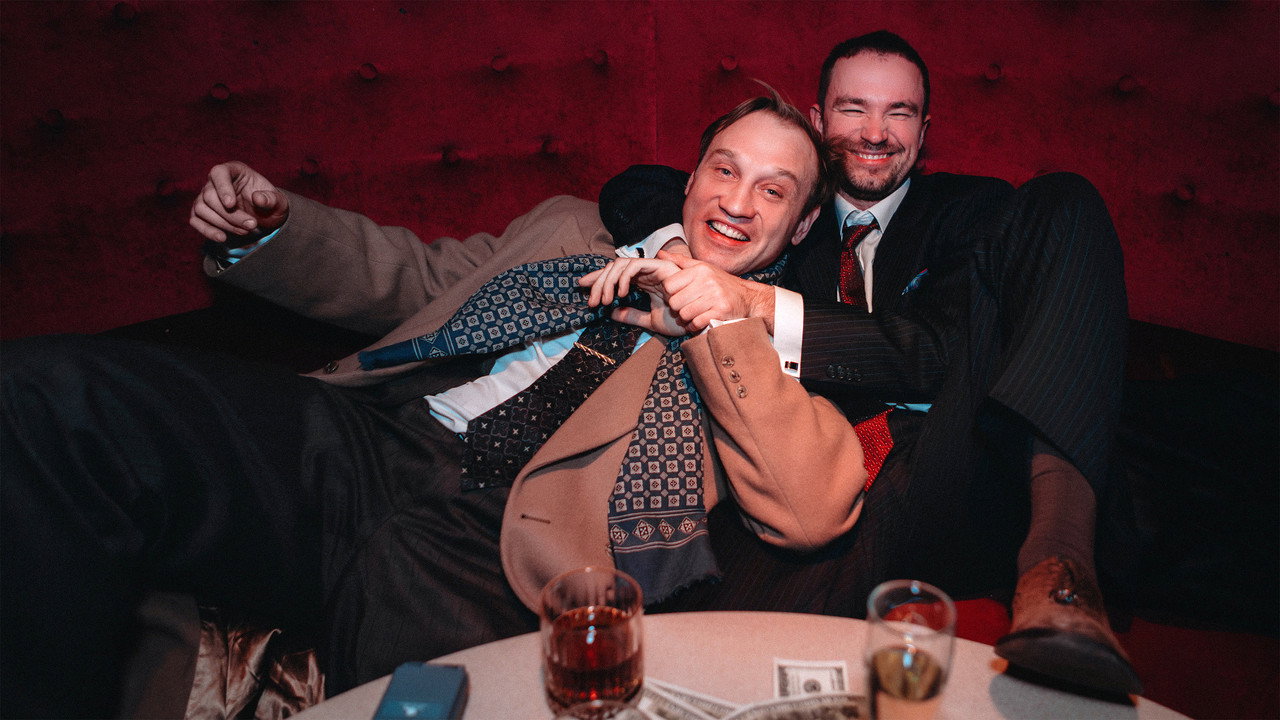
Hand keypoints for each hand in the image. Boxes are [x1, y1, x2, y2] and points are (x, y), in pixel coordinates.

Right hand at [189, 161, 289, 242]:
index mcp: (234, 170)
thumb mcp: (279, 202)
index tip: (231, 204)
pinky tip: (222, 238)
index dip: (222, 188)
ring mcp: (206, 197)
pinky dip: (207, 230)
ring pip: (201, 209)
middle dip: (230, 215)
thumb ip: (271, 199)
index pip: (219, 172)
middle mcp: (215, 181)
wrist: (265, 217)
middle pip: (209, 196)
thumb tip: (258, 199)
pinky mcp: (202, 213)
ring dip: (223, 224)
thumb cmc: (270, 204)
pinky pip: (195, 220)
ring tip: (245, 231)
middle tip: (251, 225)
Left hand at [578, 257, 684, 335]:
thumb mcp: (651, 322)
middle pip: (615, 266)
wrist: (703, 321)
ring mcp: (656, 268)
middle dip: (598, 281)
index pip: (616, 274)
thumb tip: (611, 312)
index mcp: (646, 281)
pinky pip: (637, 264)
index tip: (581, 287)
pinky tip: (620, 293)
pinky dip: (624, 276)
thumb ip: (632, 316)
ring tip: (604, 300)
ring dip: (609, 280)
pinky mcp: (662, 267)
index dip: (597, 278)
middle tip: (590, 301)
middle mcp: (649, 272)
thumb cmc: (682, 321)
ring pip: (622, 264)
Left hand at [657, 250, 775, 332]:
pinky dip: (694, 326)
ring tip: (692, 315)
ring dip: (685, 318)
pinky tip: (698, 322)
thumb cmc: (721, 283)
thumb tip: (659, 254)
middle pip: (674, 302)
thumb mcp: (702, 268)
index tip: (678, 296)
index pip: (668, 285)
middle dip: (677, 308)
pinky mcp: (721, 311)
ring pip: (684, 314)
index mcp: (699, 270)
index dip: (669, 293)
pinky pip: (696, 323)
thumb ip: (680, 262)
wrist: (748, 298)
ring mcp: (715, 296)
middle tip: (685, 307)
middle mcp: (707, 281)